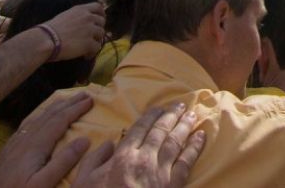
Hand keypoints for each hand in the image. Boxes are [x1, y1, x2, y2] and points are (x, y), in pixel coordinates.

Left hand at [0, 92, 93, 187]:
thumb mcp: (43, 184)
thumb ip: (63, 162)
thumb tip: (84, 140)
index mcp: (37, 144)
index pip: (60, 120)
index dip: (76, 109)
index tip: (91, 101)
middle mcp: (26, 138)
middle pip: (50, 114)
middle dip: (68, 103)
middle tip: (84, 94)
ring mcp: (16, 141)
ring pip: (38, 117)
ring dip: (55, 106)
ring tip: (66, 100)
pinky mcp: (10, 147)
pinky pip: (29, 123)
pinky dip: (41, 114)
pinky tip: (41, 117)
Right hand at [47, 2, 105, 60]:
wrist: (47, 40)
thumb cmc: (50, 30)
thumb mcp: (65, 16)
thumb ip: (77, 17)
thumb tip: (83, 24)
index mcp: (81, 9)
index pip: (98, 7)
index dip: (101, 14)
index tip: (100, 20)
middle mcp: (88, 17)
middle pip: (101, 22)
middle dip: (98, 29)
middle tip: (92, 37)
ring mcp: (90, 30)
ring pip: (101, 35)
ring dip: (96, 41)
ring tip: (88, 48)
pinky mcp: (89, 43)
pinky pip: (97, 48)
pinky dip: (92, 53)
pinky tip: (85, 56)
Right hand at [75, 103, 205, 187]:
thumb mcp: (83, 182)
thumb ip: (93, 160)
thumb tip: (108, 143)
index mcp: (123, 157)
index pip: (139, 129)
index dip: (150, 116)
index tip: (158, 107)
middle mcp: (144, 160)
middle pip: (160, 131)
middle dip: (171, 115)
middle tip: (181, 104)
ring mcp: (161, 173)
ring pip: (176, 142)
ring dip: (184, 126)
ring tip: (192, 114)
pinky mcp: (173, 186)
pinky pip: (187, 162)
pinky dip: (195, 147)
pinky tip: (201, 136)